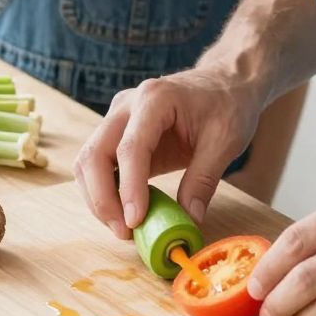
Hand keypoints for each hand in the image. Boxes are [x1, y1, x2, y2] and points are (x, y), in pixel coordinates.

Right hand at [74, 67, 263, 238]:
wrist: (225, 83)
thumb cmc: (228, 106)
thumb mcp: (226, 142)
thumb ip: (204, 180)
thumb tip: (188, 220)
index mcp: (156, 99)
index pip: (131, 148)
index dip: (129, 188)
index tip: (135, 221)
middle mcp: (127, 105)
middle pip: (95, 153)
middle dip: (103, 198)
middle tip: (124, 232)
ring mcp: (118, 117)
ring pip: (88, 161)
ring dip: (98, 198)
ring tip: (123, 228)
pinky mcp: (118, 132)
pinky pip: (98, 164)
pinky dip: (104, 191)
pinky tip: (123, 212)